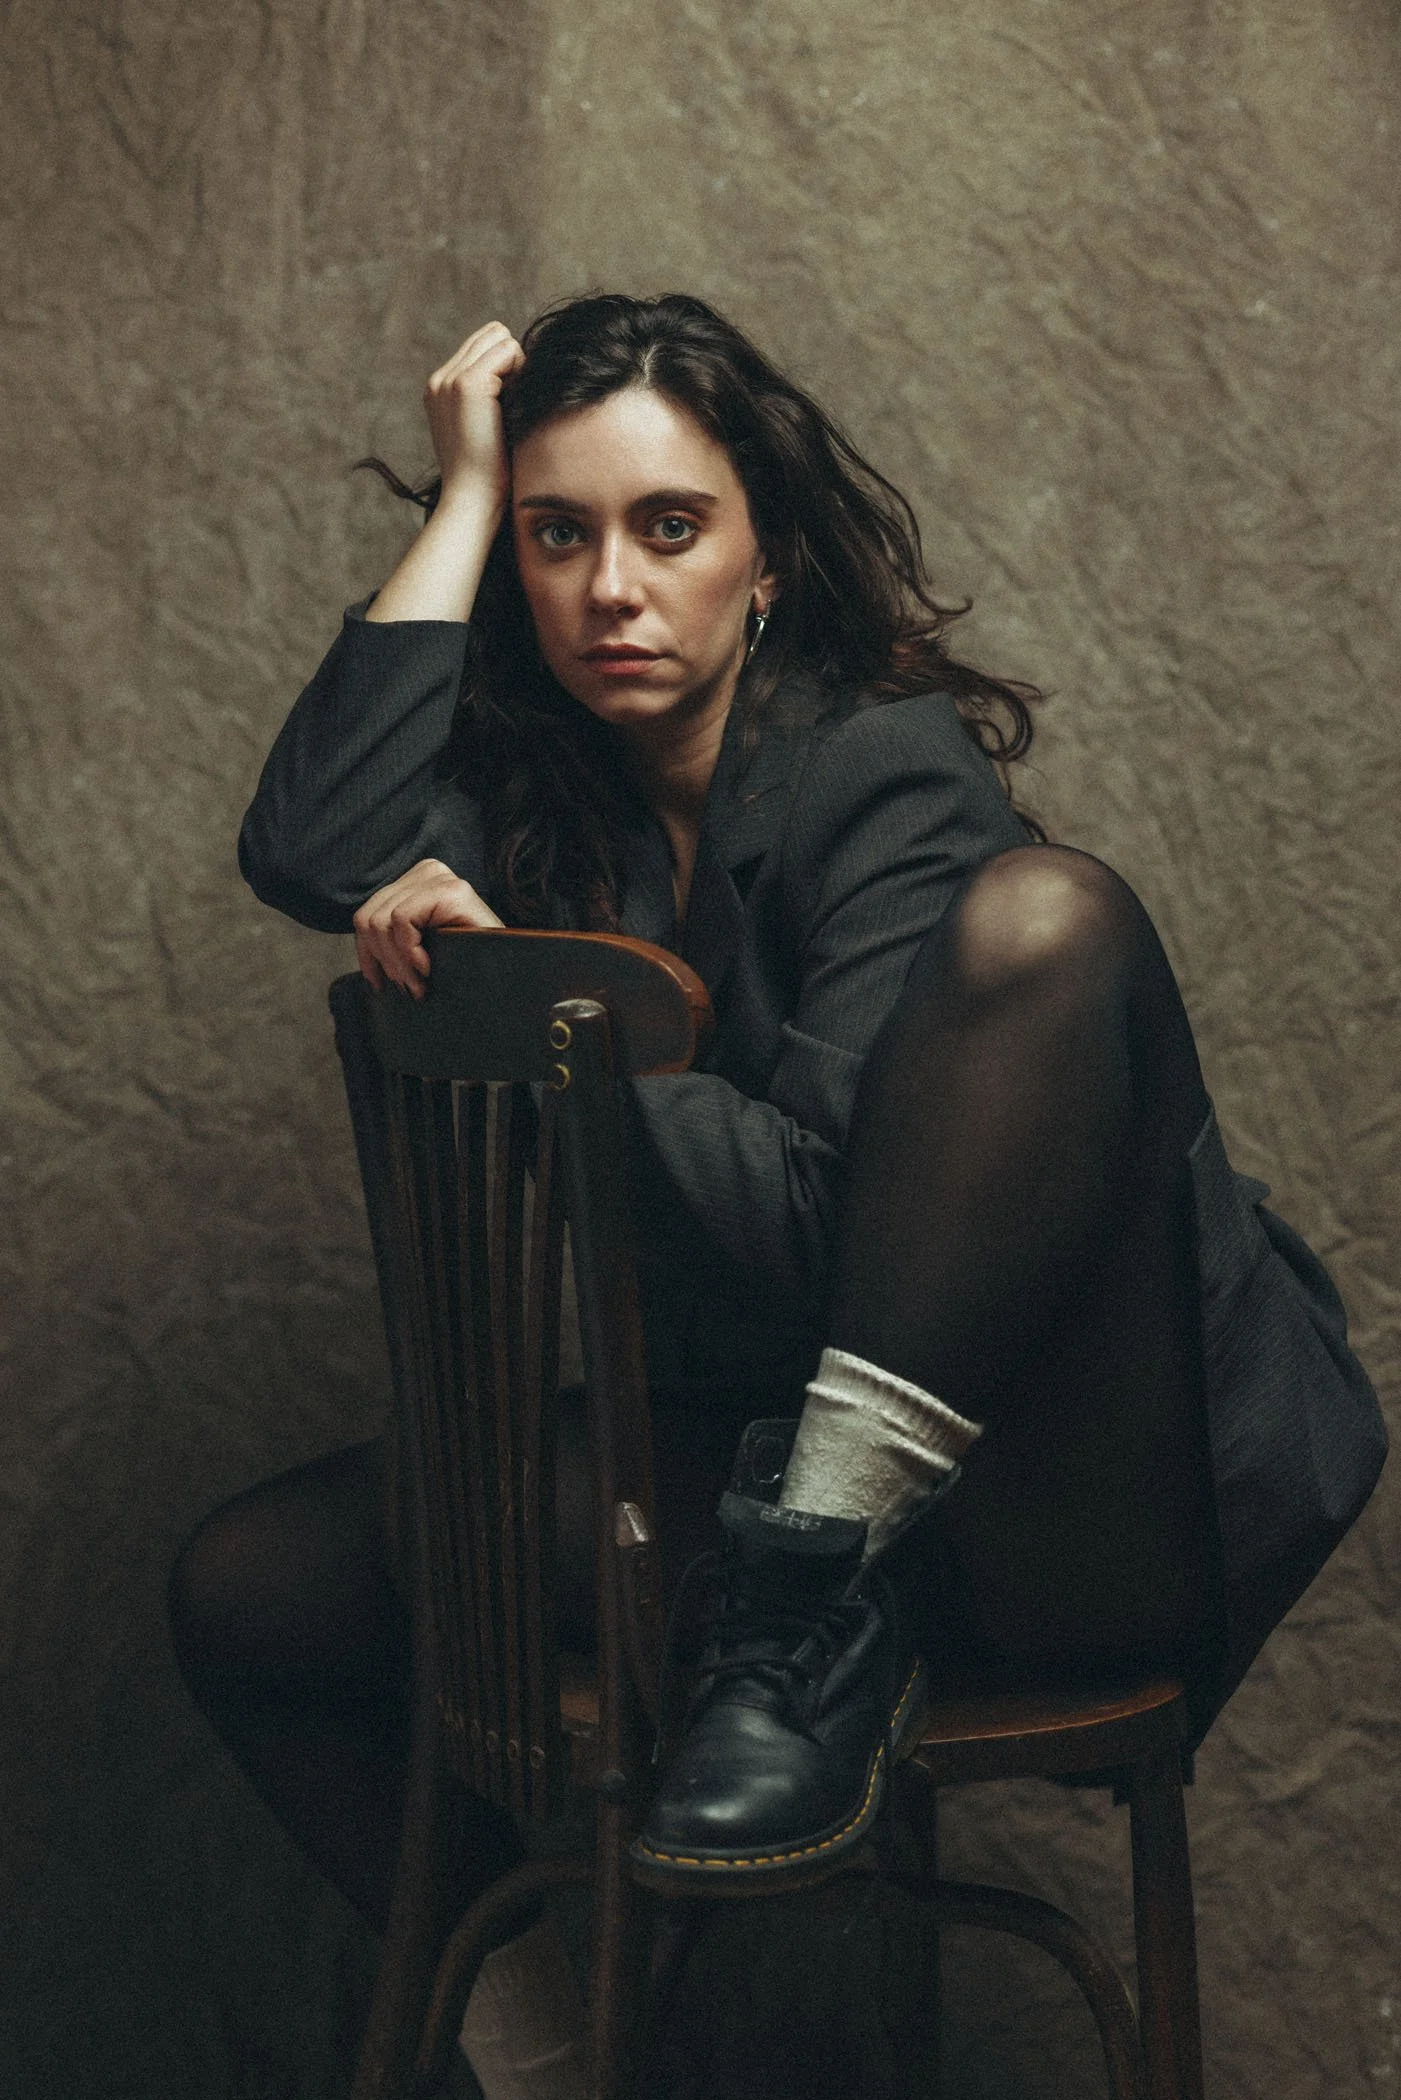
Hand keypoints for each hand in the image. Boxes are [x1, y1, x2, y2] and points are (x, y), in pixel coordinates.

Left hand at [353, 859, 503, 997]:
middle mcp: (427, 871)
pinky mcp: (450, 890)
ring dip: (397, 963)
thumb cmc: (470, 963)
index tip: (379, 983)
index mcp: (417, 880)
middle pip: (368, 918)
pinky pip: (401, 921)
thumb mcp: (422, 946)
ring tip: (418, 985)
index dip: (366, 954)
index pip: (367, 913)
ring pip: (380, 922)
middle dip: (383, 961)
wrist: (512, 974)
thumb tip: (363, 954)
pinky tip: (428, 968)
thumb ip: (394, 939)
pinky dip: (409, 952)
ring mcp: (439, 876)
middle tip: (406, 989)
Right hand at [423, 322, 524, 517]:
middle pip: (491, 335)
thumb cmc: (489, 473)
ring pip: (499, 337)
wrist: (473, 499)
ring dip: (517, 367)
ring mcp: (450, 379)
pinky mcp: (467, 383)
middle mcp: (439, 379)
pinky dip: (519, 373)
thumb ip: (493, 396)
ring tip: (511, 406)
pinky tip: (512, 406)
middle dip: (512, 362)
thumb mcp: (486, 427)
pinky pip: (508, 350)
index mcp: (439, 389)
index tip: (509, 404)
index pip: (482, 346)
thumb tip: (524, 366)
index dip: (506, 367)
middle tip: (514, 403)